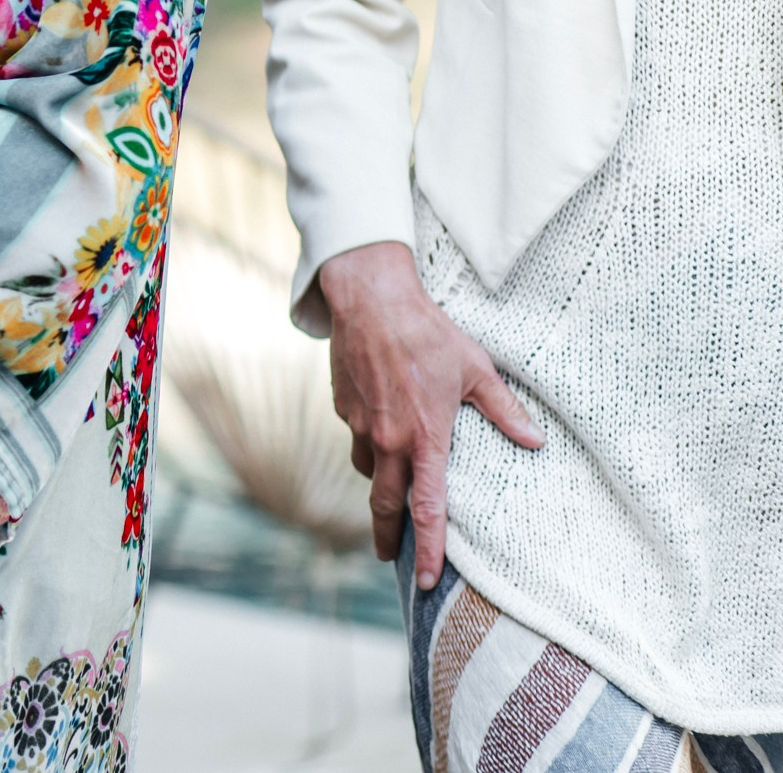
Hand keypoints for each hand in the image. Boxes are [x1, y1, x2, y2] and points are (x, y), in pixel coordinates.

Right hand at [317, 240, 542, 588]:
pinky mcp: (343, 405)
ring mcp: (360, 424)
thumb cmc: (428, 333)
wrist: (370, 300)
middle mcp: (388, 439)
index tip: (425, 580)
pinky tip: (379, 428)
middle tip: (391, 559)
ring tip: (390, 492)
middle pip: (385, 505)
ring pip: (368, 470)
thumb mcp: (477, 371)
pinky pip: (357, 436)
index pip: (426, 509)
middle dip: (389, 537)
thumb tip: (536, 441)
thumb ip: (505, 411)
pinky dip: (369, 443)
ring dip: (381, 486)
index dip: (427, 549)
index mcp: (424, 438)